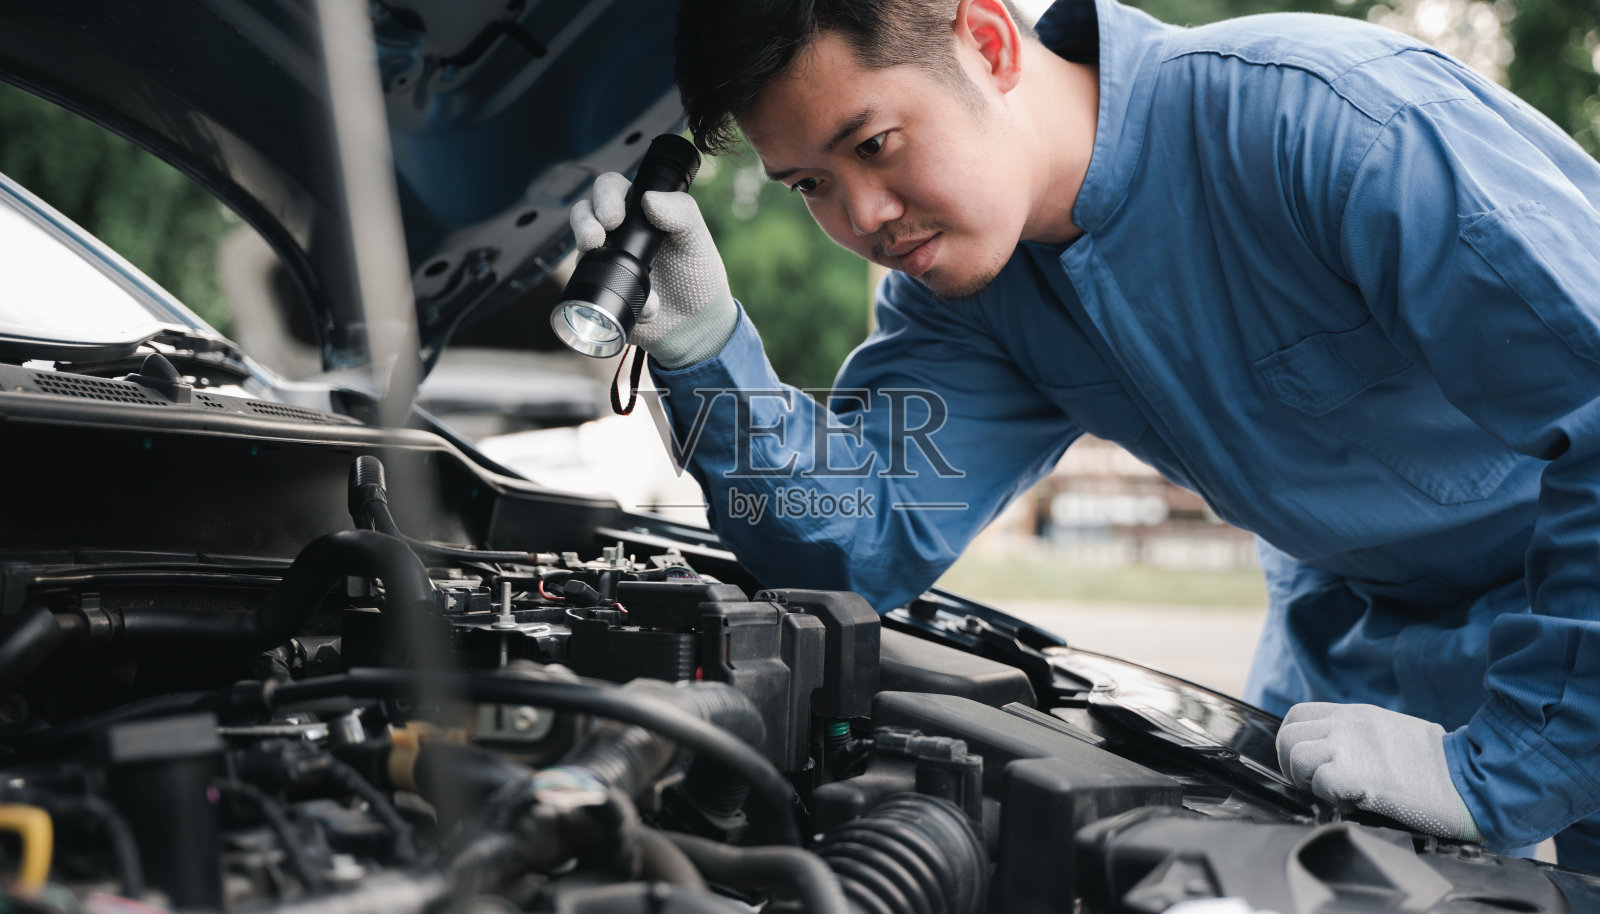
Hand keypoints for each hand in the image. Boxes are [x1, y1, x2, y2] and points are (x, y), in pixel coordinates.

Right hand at [569, 172, 737, 368]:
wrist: (693, 326)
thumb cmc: (698, 277)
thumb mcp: (697, 242)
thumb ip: (682, 214)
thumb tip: (648, 199)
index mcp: (641, 212)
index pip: (612, 188)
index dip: (605, 195)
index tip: (614, 217)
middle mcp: (618, 232)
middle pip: (585, 211)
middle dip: (583, 220)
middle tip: (595, 238)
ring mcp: (605, 259)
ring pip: (579, 244)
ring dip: (584, 249)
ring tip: (595, 254)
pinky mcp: (600, 289)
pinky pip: (590, 286)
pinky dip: (612, 293)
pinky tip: (645, 305)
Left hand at [1276, 702, 1481, 841]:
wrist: (1470, 780)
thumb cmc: (1435, 766)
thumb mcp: (1388, 733)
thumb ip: (1355, 736)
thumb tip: (1330, 756)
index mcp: (1353, 714)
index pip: (1297, 716)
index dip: (1295, 744)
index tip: (1309, 766)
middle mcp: (1345, 724)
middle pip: (1287, 737)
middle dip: (1292, 766)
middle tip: (1317, 786)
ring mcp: (1348, 746)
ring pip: (1295, 757)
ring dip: (1308, 781)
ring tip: (1337, 794)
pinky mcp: (1354, 774)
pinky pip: (1318, 782)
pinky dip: (1330, 797)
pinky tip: (1355, 802)